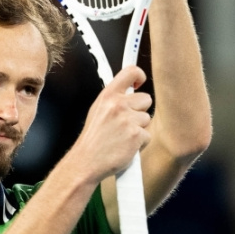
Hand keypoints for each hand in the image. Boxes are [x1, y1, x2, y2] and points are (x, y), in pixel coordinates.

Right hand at [68, 66, 152, 182]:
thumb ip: (113, 100)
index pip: (130, 72)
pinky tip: (126, 146)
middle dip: (139, 111)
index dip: (139, 75)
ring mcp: (128, 120)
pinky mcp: (136, 135)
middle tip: (126, 123)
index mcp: (107, 96)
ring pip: (147, 118)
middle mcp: (118, 105)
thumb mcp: (98, 111)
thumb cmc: (92, 140)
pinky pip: (148, 135)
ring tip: (123, 137)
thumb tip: (130, 91)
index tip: (139, 83)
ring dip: (139, 128)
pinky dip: (140, 143)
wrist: (87, 162)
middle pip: (146, 98)